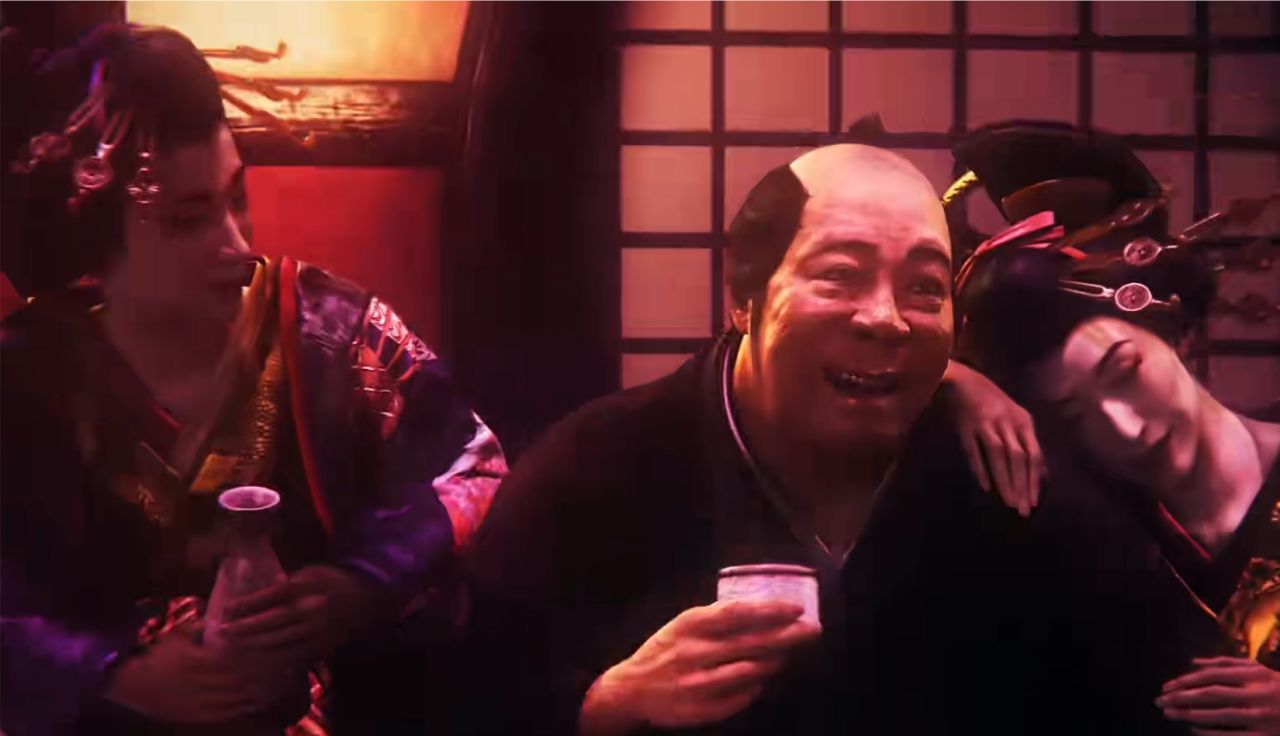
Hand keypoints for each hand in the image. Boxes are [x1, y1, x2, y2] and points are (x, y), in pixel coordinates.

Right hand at [101, 622, 291, 722]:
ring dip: (261, 692)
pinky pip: (224, 713)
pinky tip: (259, 702)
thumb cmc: (152, 654)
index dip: (260, 654)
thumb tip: (229, 619)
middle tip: (289, 666)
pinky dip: (244, 708)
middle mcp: (201, 682)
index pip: (239, 657)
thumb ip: (204, 629)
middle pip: (243, 678)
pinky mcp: (194, 715)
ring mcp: (198, 701)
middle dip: (267, 673)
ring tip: (282, 684)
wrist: (124, 683)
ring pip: (237, 698)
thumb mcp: (179, 636)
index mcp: (198, 659)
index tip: (279, 647)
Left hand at [220, 565, 377, 665]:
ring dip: (254, 645)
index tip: (227, 610)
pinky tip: (257, 660)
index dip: (247, 604)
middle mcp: (310, 609)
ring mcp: (316, 629)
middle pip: (272, 620)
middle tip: (223, 633)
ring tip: (234, 647)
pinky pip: (294, 654)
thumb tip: (258, 591)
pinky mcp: (321, 645)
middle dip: (245, 628)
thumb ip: (287, 583)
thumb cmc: (334, 582)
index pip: (271, 595)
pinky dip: (274, 658)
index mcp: (307, 587)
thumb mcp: (312, 573)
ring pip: (280, 640)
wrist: (367, 601)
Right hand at [578, 601, 819, 734]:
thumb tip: (759, 611)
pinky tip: (762, 679)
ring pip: (749, 672)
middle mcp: (695, 652)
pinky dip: (754, 687)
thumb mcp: (682, 625)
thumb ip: (714, 619)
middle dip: (787, 637)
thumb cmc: (664, 650)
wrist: (631, 689)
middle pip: (751, 643)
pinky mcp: (701, 708)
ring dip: (774, 663)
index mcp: (690, 625)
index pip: (738, 613)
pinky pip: (740, 697)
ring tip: (787, 656)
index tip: (797, 608)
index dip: (770, 610)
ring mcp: (698, 683)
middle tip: (812, 631)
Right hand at [942, 360, 1044, 516]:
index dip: (1034, 480)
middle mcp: (1006, 422)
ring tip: (1008, 502)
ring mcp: (985, 424)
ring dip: (1005, 480)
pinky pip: (973, 450)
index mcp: (1023, 421)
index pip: (1033, 454)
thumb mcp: (1014, 418)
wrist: (962, 380)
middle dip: (1021, 485)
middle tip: (1022, 510)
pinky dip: (980, 468)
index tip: (1033, 503)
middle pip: (1018, 457)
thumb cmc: (992, 403)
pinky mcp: (965, 427)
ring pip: (999, 455)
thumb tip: (1041, 474)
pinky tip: (985, 486)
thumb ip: (1026, 443)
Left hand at [1158, 656, 1279, 734]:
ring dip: (1190, 714)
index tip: (1167, 686)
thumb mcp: (1258, 671)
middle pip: (1211, 694)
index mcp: (1255, 675)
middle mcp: (1257, 694)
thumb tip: (1192, 663)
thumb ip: (1226, 664)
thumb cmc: (1278, 688)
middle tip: (1160, 701)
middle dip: (1182, 697)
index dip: (1186, 681)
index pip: (1212, 676)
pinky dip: (1212, 733)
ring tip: (1170, 714)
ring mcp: (1262, 717)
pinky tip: (1194, 730)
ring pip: (1219, 715)